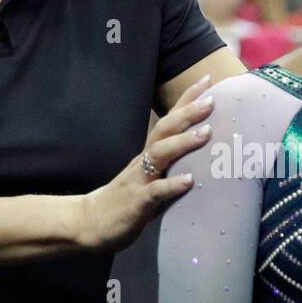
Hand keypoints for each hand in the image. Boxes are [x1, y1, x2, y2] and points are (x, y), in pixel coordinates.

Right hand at [76, 75, 214, 250]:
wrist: (90, 222)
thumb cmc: (126, 200)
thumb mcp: (150, 178)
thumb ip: (170, 166)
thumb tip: (202, 156)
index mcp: (148, 154)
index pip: (169, 120)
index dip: (187, 100)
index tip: (208, 79)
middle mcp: (144, 161)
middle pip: (165, 129)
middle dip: (188, 113)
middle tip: (211, 100)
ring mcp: (139, 180)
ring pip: (160, 154)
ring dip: (183, 142)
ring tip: (206, 133)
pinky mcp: (137, 202)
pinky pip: (155, 191)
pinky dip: (172, 185)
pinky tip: (189, 181)